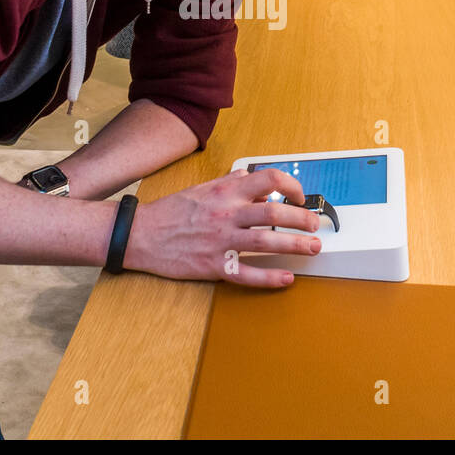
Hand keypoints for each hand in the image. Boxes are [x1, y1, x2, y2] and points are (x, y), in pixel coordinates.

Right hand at [123, 168, 320, 286]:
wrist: (140, 234)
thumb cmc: (170, 212)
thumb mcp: (201, 188)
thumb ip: (228, 182)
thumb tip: (248, 175)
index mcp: (225, 192)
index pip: (268, 180)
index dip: (291, 187)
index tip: (299, 197)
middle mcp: (227, 214)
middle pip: (274, 213)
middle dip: (301, 220)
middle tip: (314, 226)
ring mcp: (221, 241)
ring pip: (266, 241)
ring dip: (294, 246)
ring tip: (312, 249)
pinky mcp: (214, 266)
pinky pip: (247, 274)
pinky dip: (270, 277)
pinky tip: (286, 278)